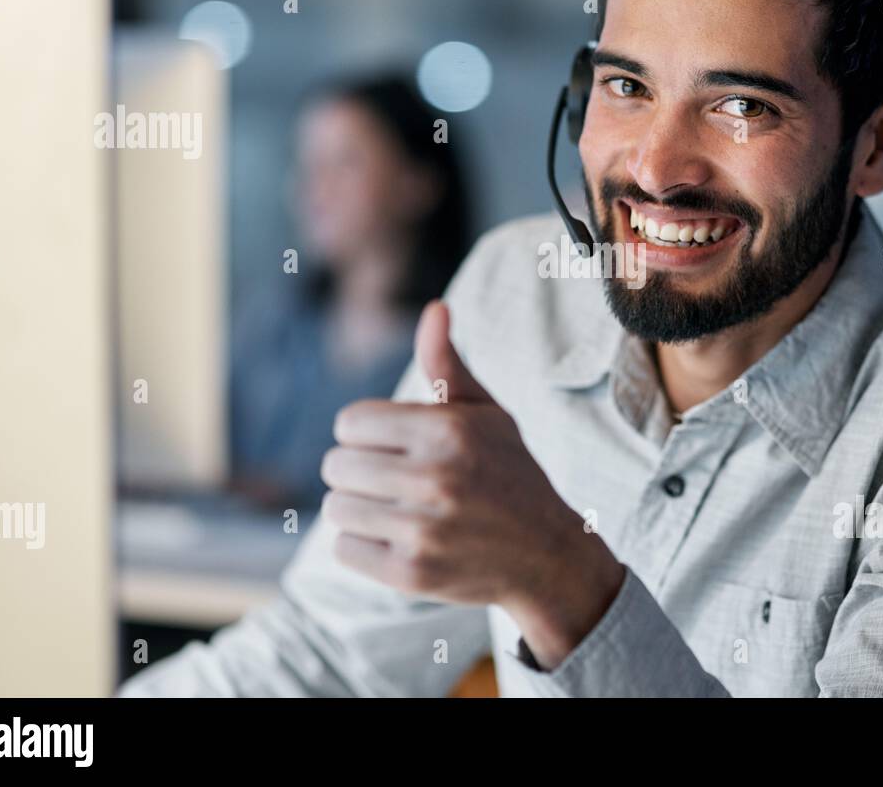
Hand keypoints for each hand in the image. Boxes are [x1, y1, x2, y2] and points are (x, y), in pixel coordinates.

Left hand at [322, 299, 624, 666]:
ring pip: (336, 508)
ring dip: (359, 508)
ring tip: (396, 509)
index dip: (366, 433)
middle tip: (395, 480)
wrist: (546, 554)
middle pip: (336, 465)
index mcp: (448, 430)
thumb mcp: (486, 414)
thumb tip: (434, 308)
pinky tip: (399, 539)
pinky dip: (363, 545)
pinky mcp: (411, 574)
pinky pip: (344, 549)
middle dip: (360, 471)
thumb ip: (447, 364)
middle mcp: (436, 478)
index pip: (350, 423)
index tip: (393, 446)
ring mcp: (423, 530)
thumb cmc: (508, 472)